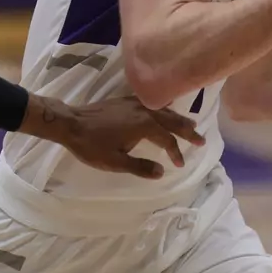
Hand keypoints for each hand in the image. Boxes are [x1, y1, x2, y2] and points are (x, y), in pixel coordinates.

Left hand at [34, 95, 205, 178]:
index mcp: (143, 126)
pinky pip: (151, 102)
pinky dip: (162, 107)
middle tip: (201, 139)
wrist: (70, 124)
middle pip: (171, 120)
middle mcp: (143, 111)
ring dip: (177, 117)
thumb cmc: (92, 145)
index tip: (179, 164)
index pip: (167, 139)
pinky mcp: (124, 100)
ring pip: (162, 109)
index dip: (176, 152)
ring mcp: (134, 103)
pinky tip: (163, 109)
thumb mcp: (115, 162)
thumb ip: (140, 167)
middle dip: (187, 130)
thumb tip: (162, 171)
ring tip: (190, 123)